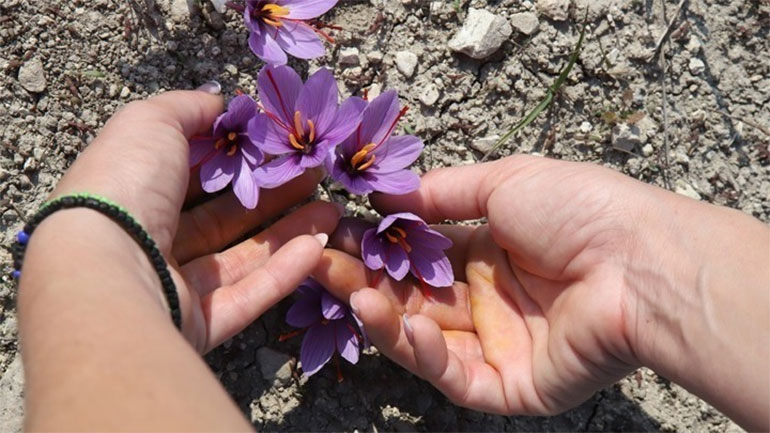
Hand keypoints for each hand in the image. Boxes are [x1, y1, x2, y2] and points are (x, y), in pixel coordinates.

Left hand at [47, 89, 341, 351]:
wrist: (108, 266)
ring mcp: (175, 287)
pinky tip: (318, 246)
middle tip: (315, 177)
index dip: (238, 161)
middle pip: (223, 219)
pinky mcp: (199, 323)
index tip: (281, 147)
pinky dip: (284, 272)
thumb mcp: (151, 122)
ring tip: (332, 211)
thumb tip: (223, 105)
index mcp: (135, 194)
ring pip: (242, 258)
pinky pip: (248, 295)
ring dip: (288, 233)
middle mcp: (153, 241)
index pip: (192, 177)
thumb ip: (190, 108)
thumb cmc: (126, 184)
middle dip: (272, 197)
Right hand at [313, 155, 665, 414]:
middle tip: (317, 262)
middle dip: (364, 280)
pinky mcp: (510, 387)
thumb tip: (385, 193)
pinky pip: (454, 375)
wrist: (641, 261)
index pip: (417, 256)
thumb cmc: (581, 210)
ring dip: (380, 315)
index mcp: (489, 254)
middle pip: (412, 299)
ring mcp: (498, 346)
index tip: (332, 232)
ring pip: (424, 339)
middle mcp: (488, 301)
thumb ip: (441, 192)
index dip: (376, 246)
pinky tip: (394, 319)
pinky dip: (420, 352)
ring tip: (345, 289)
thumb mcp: (505, 183)